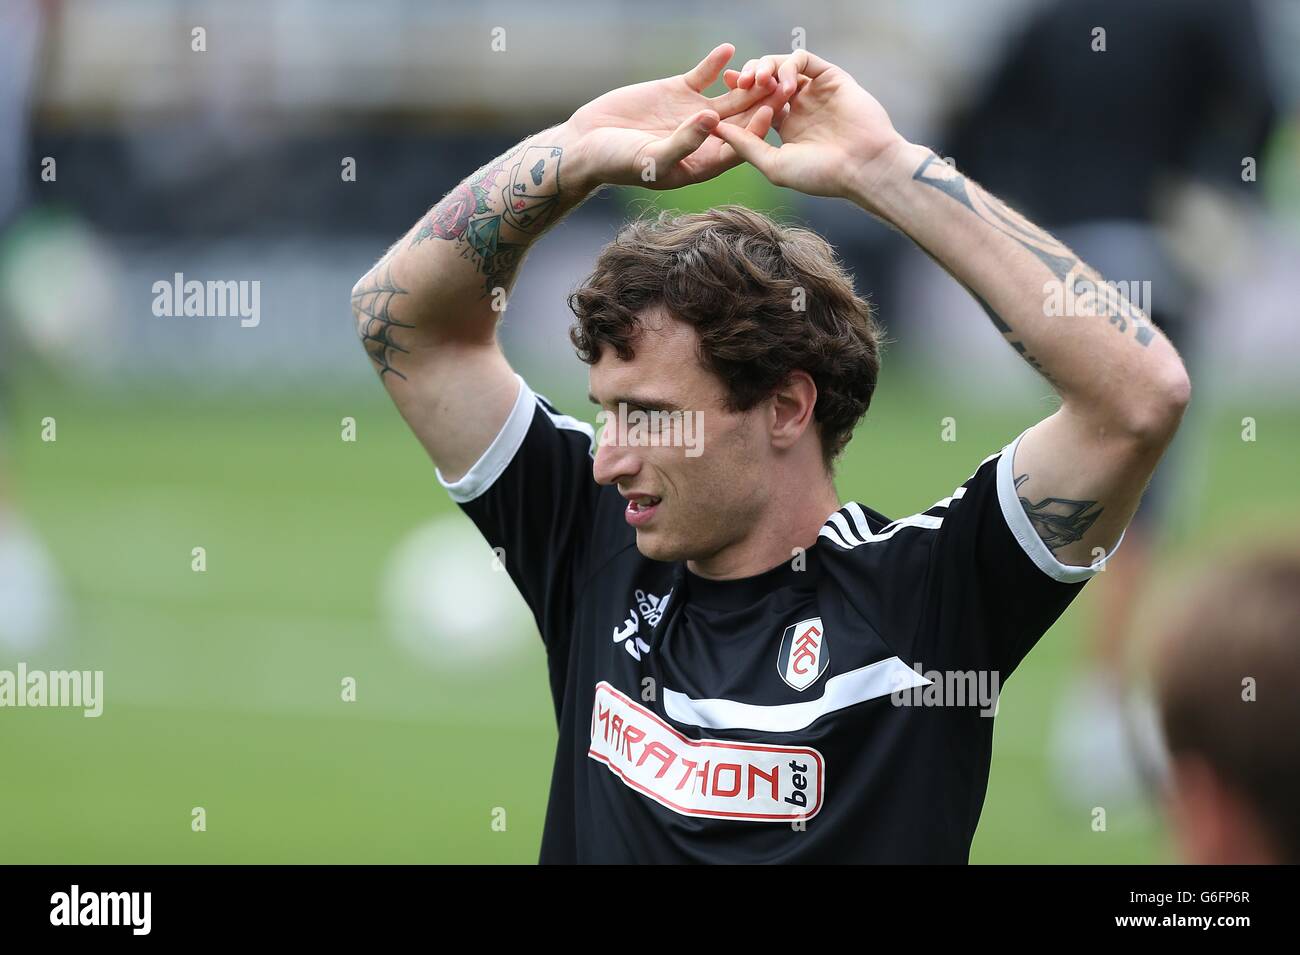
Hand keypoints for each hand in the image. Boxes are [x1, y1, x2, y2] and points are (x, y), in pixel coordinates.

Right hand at [563, 43, 793, 191]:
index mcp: (704, 164)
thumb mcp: (650, 159)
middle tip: (783, 83)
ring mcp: (695, 113)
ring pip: (729, 95)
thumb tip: (714, 120)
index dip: (756, 130)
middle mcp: (706, 139)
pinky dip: (715, 63)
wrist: (586, 143)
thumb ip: (684, 143)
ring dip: (747, 81)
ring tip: (763, 64)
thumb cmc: (616, 163)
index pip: (739, 147)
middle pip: (741, 119)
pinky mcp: (680, 91)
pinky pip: (704, 75)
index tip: (771, 113)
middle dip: (762, 102)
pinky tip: (727, 49)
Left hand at [712, 50, 907, 202]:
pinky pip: (804, 60)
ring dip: (766, 68)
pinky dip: (789, 65)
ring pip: (782, 66)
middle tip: (738, 81)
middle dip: (749, 77)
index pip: (755, 103)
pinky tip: (784, 83)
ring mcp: (815, 91)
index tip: (724, 91)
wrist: (862, 167)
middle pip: (766, 81)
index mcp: (785, 127)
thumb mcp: (773, 163)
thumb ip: (745, 145)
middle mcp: (799, 106)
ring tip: (758, 81)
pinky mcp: (831, 78)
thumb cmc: (819, 175)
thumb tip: (715, 129)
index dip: (739, 95)